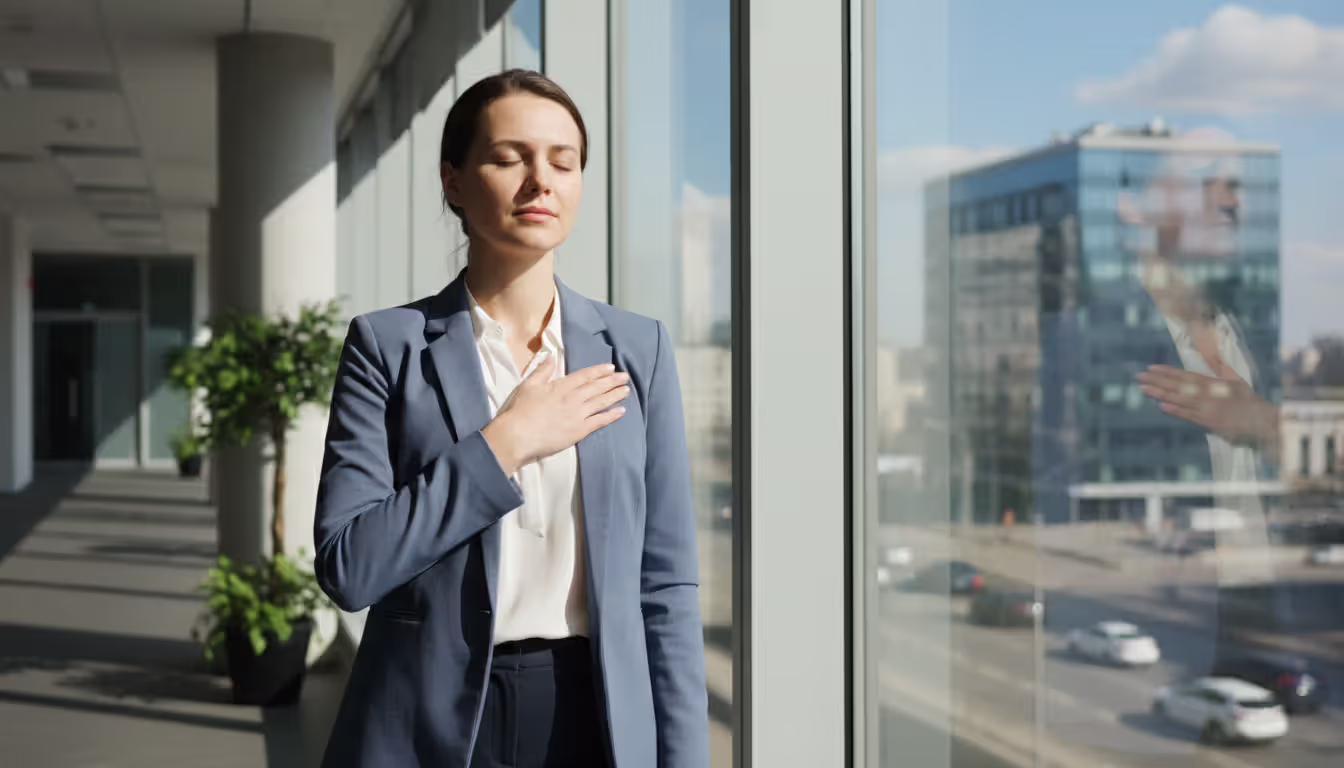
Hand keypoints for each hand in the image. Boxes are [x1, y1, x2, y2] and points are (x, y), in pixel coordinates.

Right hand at [481, 357, 628, 473]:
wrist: (517, 435)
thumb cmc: (519, 410)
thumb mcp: (528, 385)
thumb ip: (542, 371)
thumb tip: (550, 356)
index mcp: (561, 386)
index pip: (584, 376)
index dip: (599, 371)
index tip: (610, 368)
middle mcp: (573, 398)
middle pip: (596, 387)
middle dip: (612, 381)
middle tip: (625, 377)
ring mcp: (578, 415)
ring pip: (601, 402)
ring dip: (615, 395)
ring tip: (627, 390)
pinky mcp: (579, 431)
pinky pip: (599, 421)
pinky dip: (611, 416)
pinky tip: (621, 411)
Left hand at [1136, 364, 1278, 451]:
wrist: (1263, 420)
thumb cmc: (1248, 400)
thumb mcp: (1234, 379)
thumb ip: (1219, 366)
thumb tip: (1212, 349)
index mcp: (1213, 382)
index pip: (1185, 375)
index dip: (1167, 371)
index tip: (1151, 367)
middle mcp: (1208, 393)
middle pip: (1178, 385)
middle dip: (1157, 380)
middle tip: (1139, 376)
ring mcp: (1208, 408)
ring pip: (1180, 399)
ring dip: (1160, 394)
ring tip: (1143, 389)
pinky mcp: (1210, 422)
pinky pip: (1189, 415)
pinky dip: (1175, 410)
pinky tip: (1161, 406)